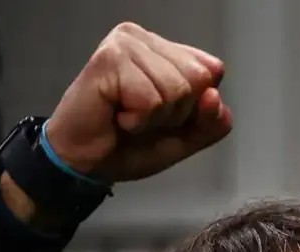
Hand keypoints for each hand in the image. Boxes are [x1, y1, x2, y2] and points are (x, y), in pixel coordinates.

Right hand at [44, 22, 232, 182]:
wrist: (85, 164)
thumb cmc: (125, 146)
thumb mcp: (181, 139)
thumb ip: (209, 123)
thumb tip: (214, 97)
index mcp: (166, 51)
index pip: (212, 71)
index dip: (194, 108)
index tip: (162, 118)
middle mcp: (147, 39)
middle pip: (198, 79)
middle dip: (175, 113)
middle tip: (141, 118)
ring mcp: (128, 43)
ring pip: (176, 89)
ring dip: (153, 119)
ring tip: (128, 117)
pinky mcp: (111, 58)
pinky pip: (151, 99)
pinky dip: (137, 121)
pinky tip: (116, 116)